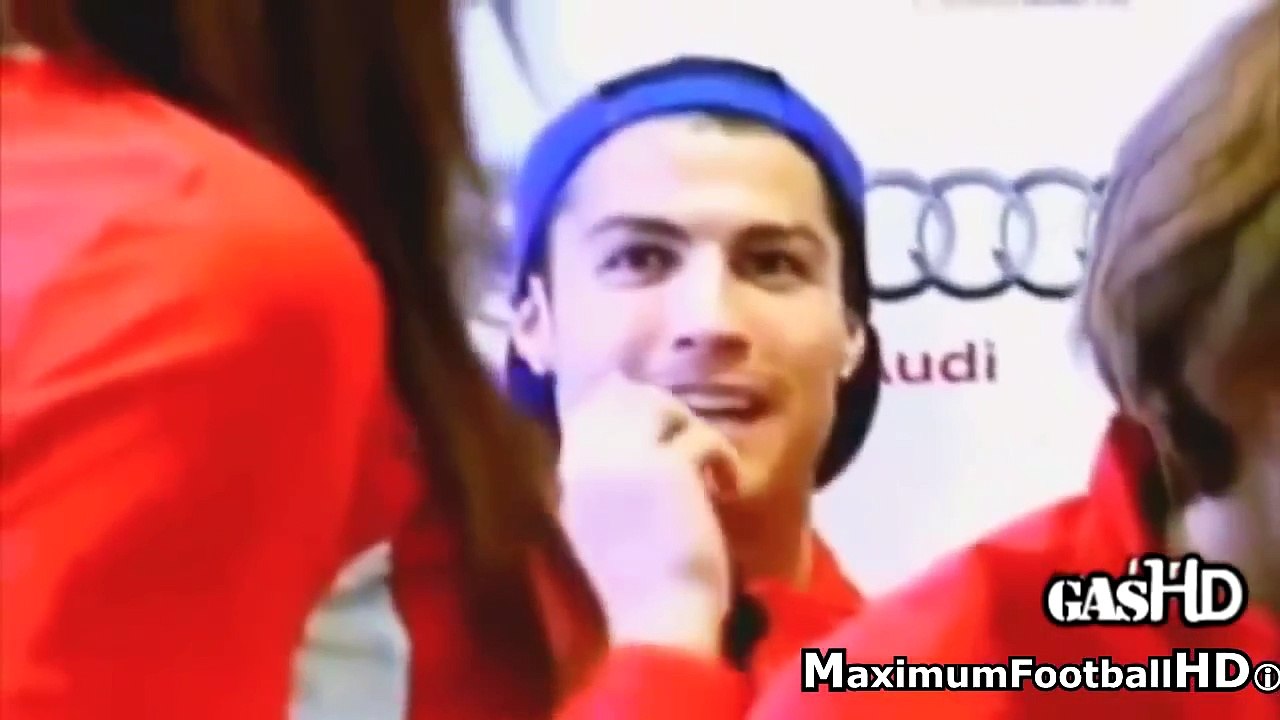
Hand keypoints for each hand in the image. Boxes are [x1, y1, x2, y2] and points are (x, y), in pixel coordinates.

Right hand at [556, 373, 740, 658]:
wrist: (656, 622)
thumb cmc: (636, 590)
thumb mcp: (606, 528)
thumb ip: (612, 484)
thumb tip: (647, 449)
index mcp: (569, 478)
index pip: (589, 412)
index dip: (627, 409)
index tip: (660, 430)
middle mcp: (588, 459)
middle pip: (622, 396)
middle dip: (662, 411)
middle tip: (691, 445)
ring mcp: (623, 459)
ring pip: (658, 404)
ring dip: (691, 429)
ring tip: (709, 467)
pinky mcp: (667, 466)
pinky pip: (700, 436)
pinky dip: (722, 457)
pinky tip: (727, 487)